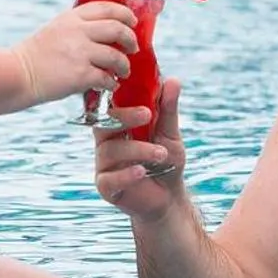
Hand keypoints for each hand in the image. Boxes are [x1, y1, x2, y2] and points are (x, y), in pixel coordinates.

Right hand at [14, 0, 135, 104]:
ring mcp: (80, 53)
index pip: (107, 7)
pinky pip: (107, 78)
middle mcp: (77, 31)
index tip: (131, 22)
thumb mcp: (56, 29)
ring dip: (124, 65)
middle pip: (117, 28)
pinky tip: (110, 85)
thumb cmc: (37, 55)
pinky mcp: (80, 75)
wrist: (18, 74)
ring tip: (123, 71)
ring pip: (116, 56)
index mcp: (71, 18)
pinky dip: (112, 83)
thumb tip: (107, 30)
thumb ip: (78, 26)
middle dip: (130, 39)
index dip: (124, 14)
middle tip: (133, 48)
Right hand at [95, 78, 186, 220]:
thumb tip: (172, 80)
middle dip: (125, 116)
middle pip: (104, 123)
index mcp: (118, 125)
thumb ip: (167, 109)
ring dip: (139, 149)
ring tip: (162, 154)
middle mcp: (106, 142)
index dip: (116, 95)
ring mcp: (104, 165)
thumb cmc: (167, 161)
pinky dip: (126, 174)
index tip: (130, 84)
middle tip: (148, 114)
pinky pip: (110, 178)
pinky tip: (141, 172)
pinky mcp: (106, 186)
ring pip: (112, 150)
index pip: (110, 105)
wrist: (169, 197)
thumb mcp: (170, 133)